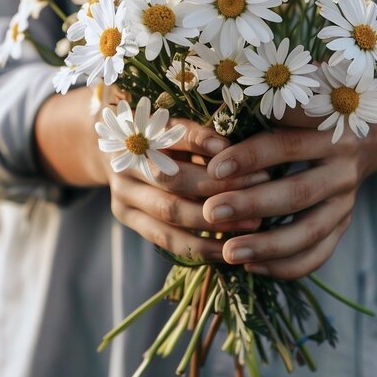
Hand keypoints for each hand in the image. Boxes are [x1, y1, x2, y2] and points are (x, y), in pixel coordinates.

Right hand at [107, 117, 269, 261]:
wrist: (116, 151)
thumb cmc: (164, 134)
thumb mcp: (180, 126)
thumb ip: (202, 137)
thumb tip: (237, 151)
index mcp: (141, 129)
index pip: (173, 133)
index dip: (201, 141)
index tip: (232, 148)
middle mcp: (126, 161)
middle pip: (172, 176)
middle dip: (218, 184)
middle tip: (260, 185)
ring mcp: (123, 192)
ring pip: (170, 211)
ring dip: (214, 220)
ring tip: (252, 222)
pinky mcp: (127, 218)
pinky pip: (166, 239)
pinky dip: (199, 246)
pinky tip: (228, 250)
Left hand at [202, 75, 376, 278]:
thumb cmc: (324, 99)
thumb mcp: (308, 83)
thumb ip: (275, 92)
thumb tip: (225, 89)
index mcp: (329, 123)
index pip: (287, 140)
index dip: (250, 155)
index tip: (213, 166)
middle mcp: (343, 161)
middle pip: (297, 190)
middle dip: (251, 204)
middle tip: (211, 212)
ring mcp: (347, 195)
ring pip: (310, 228)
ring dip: (269, 245)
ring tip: (229, 253)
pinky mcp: (346, 218)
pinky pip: (320, 250)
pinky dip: (288, 264)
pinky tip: (253, 266)